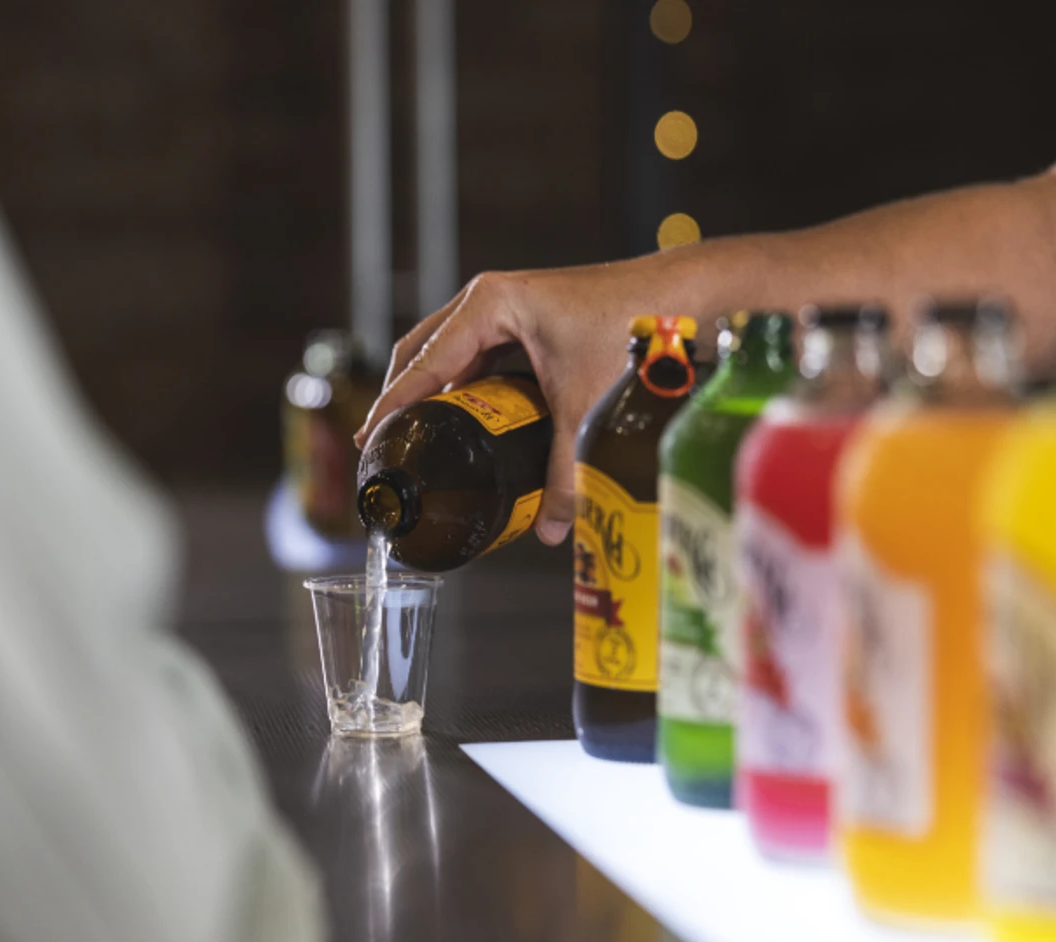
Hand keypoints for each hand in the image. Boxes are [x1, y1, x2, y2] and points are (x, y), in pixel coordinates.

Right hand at [355, 255, 694, 544]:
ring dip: (433, 392)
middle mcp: (490, 301)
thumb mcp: (587, 408)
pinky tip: (466, 422)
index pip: (424, 363)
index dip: (394, 405)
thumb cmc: (634, 327)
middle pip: (423, 352)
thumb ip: (567, 473)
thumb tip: (548, 531)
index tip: (372, 441)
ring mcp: (507, 308)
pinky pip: (478, 356)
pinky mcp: (527, 321)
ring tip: (420, 439)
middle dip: (403, 398)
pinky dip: (465, 387)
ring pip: (450, 353)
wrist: (683, 296)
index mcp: (489, 307)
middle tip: (388, 446)